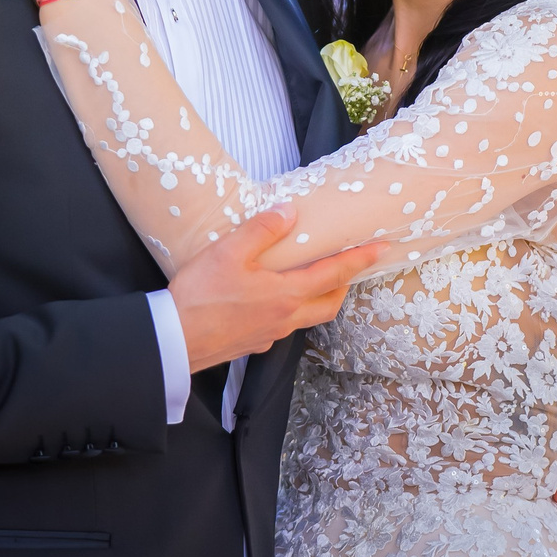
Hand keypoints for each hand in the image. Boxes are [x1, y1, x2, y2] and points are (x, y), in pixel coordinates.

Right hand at [169, 209, 386, 369]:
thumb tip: (289, 213)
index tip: (383, 249)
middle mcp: (285, 318)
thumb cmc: (200, 296)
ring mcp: (269, 334)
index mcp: (286, 294)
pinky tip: (270, 300)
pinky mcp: (252, 344)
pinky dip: (289, 310)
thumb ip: (262, 230)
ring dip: (317, 298)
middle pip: (329, 304)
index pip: (335, 274)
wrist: (173, 341)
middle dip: (344, 285)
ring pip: (306, 316)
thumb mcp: (229, 252)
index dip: (360, 260)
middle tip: (349, 267)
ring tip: (311, 279)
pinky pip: (282, 326)